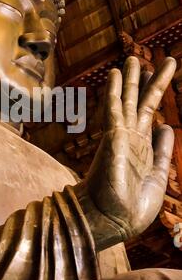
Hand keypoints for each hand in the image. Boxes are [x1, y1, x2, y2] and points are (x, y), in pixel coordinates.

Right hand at [84, 56, 175, 245]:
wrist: (114, 221)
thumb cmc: (132, 207)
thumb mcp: (158, 177)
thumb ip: (162, 152)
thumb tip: (166, 126)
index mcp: (142, 148)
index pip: (148, 115)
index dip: (152, 95)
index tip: (155, 78)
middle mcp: (131, 138)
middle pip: (138, 103)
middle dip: (143, 82)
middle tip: (143, 61)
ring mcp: (121, 137)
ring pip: (127, 101)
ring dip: (131, 80)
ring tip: (132, 59)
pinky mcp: (113, 137)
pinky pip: (113, 108)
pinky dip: (113, 90)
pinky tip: (115, 73)